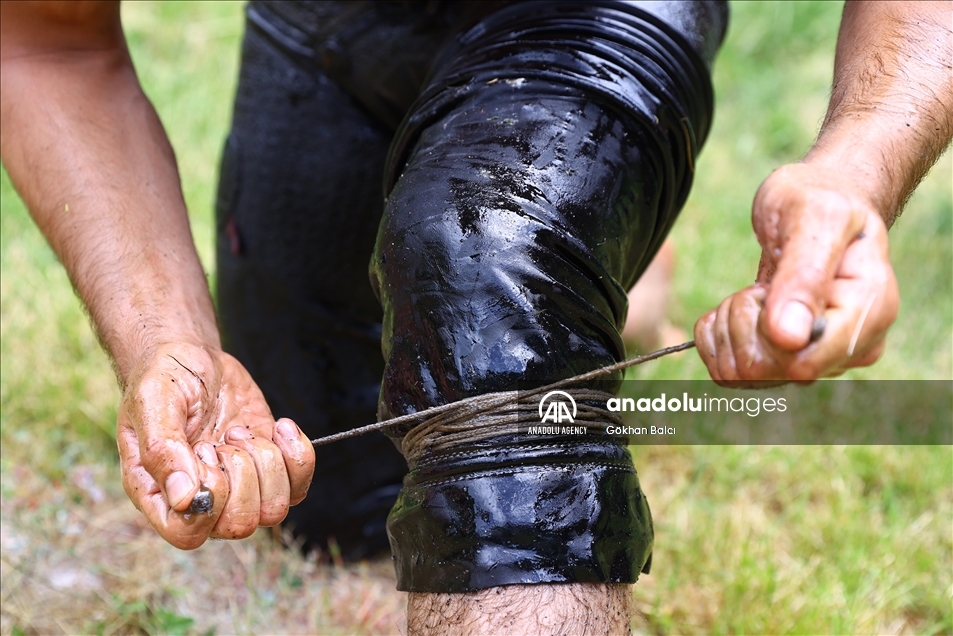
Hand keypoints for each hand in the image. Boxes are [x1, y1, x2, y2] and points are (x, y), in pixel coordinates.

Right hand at [117, 343, 314, 548]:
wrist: (194, 358)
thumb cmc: (164, 378)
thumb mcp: (154, 401)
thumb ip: (163, 449)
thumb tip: (186, 499)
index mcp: (159, 494)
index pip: (188, 534)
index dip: (210, 501)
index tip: (205, 451)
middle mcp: (200, 501)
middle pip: (240, 524)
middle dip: (242, 474)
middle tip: (222, 438)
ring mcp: (238, 489)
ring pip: (274, 510)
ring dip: (266, 462)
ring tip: (239, 432)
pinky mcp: (268, 471)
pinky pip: (299, 486)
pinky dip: (297, 454)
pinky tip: (278, 426)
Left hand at [694, 163, 898, 384]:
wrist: (818, 198)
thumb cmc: (820, 199)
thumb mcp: (814, 218)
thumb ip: (803, 276)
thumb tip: (789, 338)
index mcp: (869, 313)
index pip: (801, 364)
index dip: (765, 332)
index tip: (766, 290)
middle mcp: (850, 346)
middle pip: (768, 372)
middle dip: (745, 323)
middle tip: (760, 284)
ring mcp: (819, 356)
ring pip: (744, 375)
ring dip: (731, 327)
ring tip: (756, 290)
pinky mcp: (788, 360)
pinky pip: (729, 370)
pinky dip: (719, 335)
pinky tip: (742, 304)